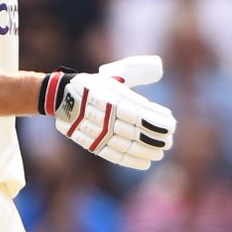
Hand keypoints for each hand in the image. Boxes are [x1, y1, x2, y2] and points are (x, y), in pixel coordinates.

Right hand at [39, 55, 173, 168]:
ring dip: (147, 151)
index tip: (172, 126)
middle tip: (169, 141)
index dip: (157, 122)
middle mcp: (104, 116)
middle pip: (136, 132)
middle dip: (156, 139)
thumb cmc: (94, 85)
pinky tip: (146, 162)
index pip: (140, 114)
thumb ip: (136, 73)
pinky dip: (131, 160)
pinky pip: (114, 155)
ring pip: (127, 146)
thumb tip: (159, 68)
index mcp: (111, 98)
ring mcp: (97, 132)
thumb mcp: (113, 76)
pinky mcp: (91, 143)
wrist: (60, 97)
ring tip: (160, 152)